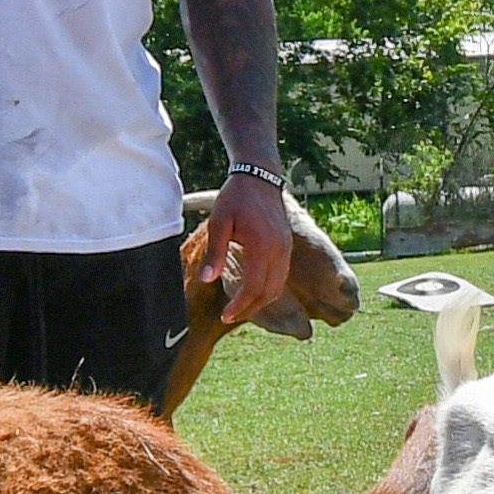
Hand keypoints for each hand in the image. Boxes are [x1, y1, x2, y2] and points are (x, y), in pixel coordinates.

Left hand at [193, 168, 294, 327]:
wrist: (260, 176)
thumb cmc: (236, 197)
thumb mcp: (219, 222)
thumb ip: (214, 252)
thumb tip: (207, 280)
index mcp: (262, 245)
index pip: (254, 287)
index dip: (240, 306)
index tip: (225, 316)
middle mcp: (279, 250)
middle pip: (269, 292)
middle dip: (250, 309)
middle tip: (230, 317)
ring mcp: (286, 248)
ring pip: (278, 286)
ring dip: (260, 301)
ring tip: (240, 308)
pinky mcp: (287, 245)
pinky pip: (281, 276)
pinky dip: (268, 289)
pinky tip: (252, 291)